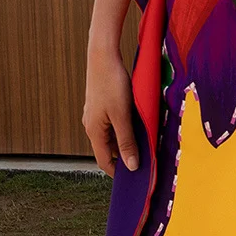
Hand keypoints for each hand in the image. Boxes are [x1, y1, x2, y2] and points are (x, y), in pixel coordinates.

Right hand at [83, 44, 139, 174]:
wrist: (103, 56)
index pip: (104, 161)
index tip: (134, 179)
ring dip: (125, 141)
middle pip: (108, 149)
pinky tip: (137, 124)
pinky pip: (112, 124)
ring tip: (144, 142)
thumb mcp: (122, 116)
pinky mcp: (100, 105)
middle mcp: (91, 125)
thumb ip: (127, 142)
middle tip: (144, 160)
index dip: (117, 172)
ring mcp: (94, 115)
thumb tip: (131, 166)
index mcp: (94, 131)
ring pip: (111, 136)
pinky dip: (123, 128)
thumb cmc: (112, 84)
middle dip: (124, 156)